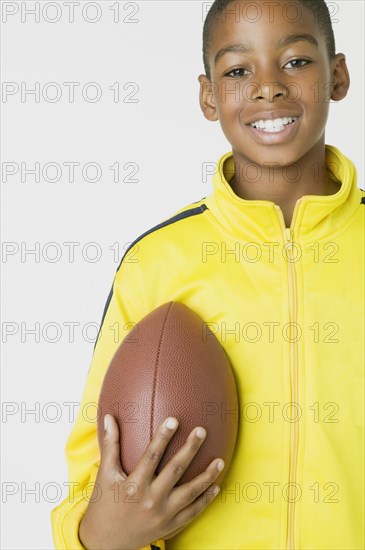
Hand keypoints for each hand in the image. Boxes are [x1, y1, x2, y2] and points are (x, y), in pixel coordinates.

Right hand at [78, 414, 223, 549]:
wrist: (104, 543)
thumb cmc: (103, 504)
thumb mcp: (104, 474)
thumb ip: (110, 445)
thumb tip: (108, 417)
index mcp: (134, 485)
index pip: (152, 456)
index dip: (163, 437)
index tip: (174, 420)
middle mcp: (150, 500)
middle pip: (175, 470)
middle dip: (190, 449)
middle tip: (202, 431)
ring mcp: (162, 515)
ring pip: (190, 492)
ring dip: (206, 476)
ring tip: (220, 461)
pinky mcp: (169, 526)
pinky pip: (192, 512)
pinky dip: (205, 500)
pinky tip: (216, 486)